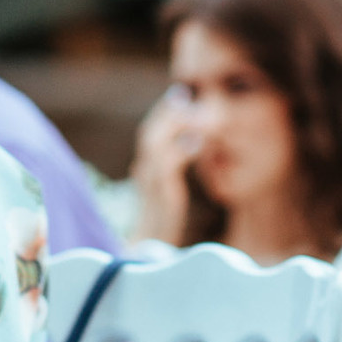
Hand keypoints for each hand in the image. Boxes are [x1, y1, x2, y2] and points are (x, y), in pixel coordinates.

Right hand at [127, 93, 197, 244]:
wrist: (152, 248)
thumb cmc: (163, 217)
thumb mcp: (168, 186)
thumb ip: (175, 163)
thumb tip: (195, 138)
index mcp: (144, 167)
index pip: (150, 130)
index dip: (163, 110)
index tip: (181, 93)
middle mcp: (143, 171)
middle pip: (148, 132)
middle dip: (167, 111)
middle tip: (186, 95)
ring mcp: (149, 183)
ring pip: (154, 143)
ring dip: (174, 125)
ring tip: (194, 113)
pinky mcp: (161, 196)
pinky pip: (167, 167)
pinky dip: (181, 151)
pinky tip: (198, 143)